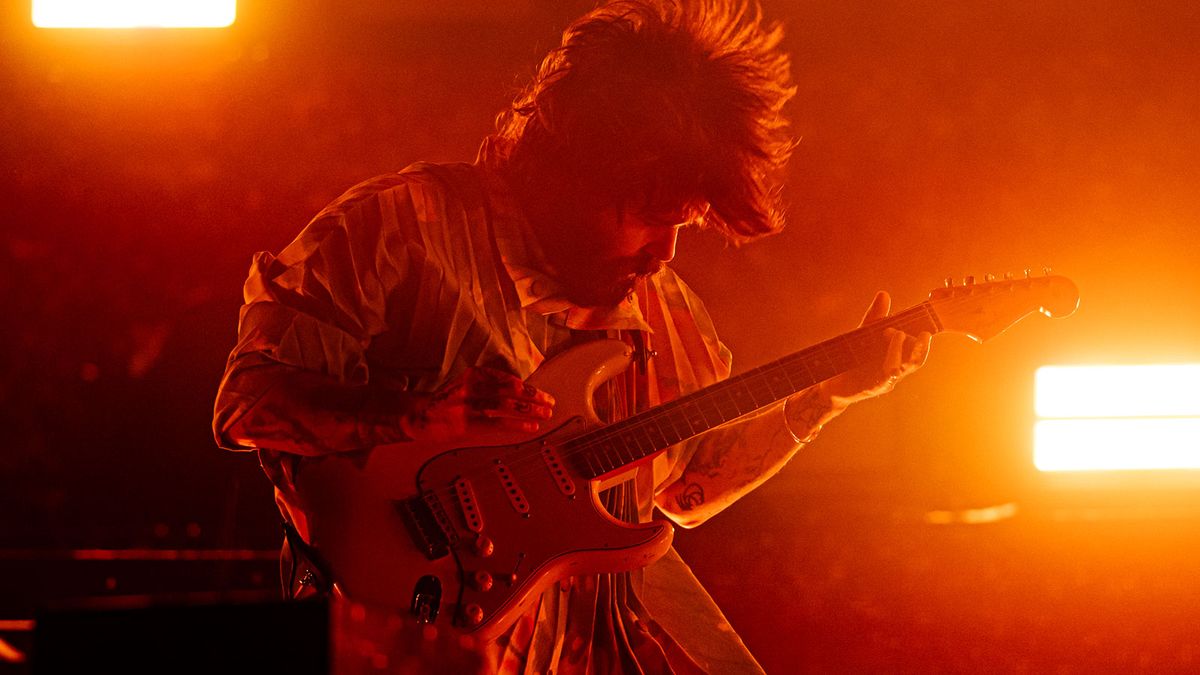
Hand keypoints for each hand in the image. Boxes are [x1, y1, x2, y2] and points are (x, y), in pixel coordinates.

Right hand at [400, 366, 554, 441]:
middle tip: (550, 403)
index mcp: (474, 374)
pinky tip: (531, 427)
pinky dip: (518, 425)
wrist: (419, 416)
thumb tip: (519, 392)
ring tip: (546, 415)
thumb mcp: (466, 384)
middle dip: (533, 397)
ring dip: (530, 411)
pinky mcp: (468, 424)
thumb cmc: (447, 402)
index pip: (506, 379)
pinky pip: (498, 424)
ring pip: (507, 407)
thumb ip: (489, 385)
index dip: (526, 387)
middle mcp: (472, 387)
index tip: (540, 394)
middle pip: (510, 391)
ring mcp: (470, 405)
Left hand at [819, 291, 930, 408]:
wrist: (833, 382)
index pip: (917, 348)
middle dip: (921, 347)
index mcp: (898, 357)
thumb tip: (884, 294)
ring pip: (903, 367)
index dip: (919, 338)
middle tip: (924, 334)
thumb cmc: (854, 358)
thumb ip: (876, 317)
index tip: (912, 324)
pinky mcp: (875, 387)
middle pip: (916, 360)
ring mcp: (887, 380)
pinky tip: (889, 355)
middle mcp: (897, 370)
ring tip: (899, 334)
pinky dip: (889, 364)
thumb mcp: (865, 334)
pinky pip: (886, 376)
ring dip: (900, 349)